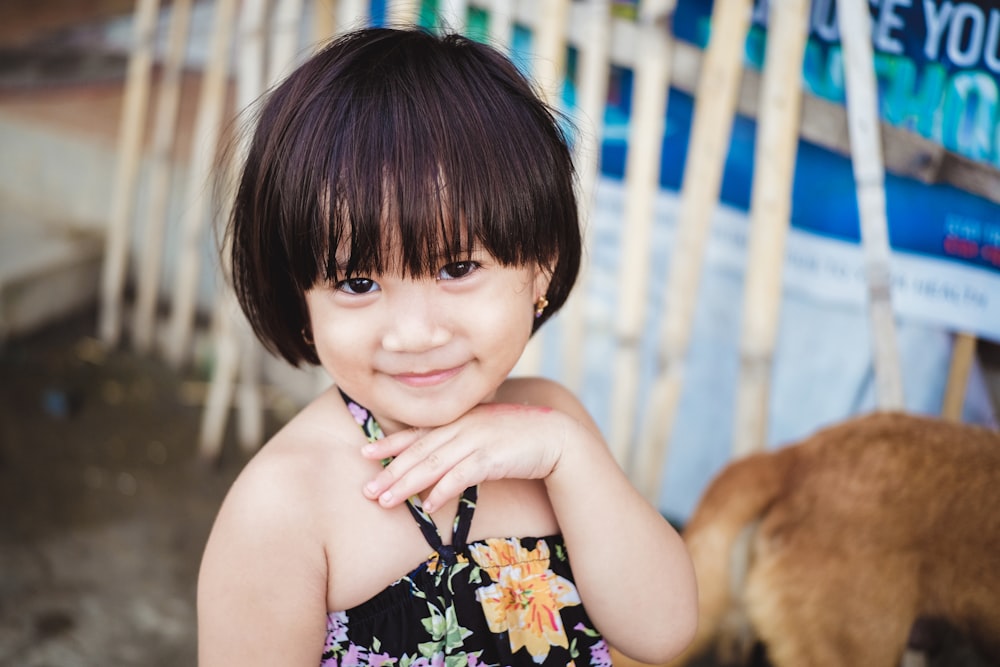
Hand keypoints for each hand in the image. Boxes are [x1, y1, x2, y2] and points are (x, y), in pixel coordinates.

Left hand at [360, 403, 576, 511]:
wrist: (557, 438)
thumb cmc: (520, 438)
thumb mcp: (485, 432)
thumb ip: (461, 440)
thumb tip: (436, 463)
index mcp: (460, 419)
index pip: (418, 432)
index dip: (390, 444)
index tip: (365, 454)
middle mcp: (464, 427)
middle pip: (419, 451)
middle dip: (391, 472)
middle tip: (368, 491)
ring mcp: (477, 440)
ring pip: (433, 463)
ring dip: (407, 484)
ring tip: (387, 502)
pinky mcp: (493, 457)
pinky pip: (462, 475)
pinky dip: (443, 489)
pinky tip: (428, 504)